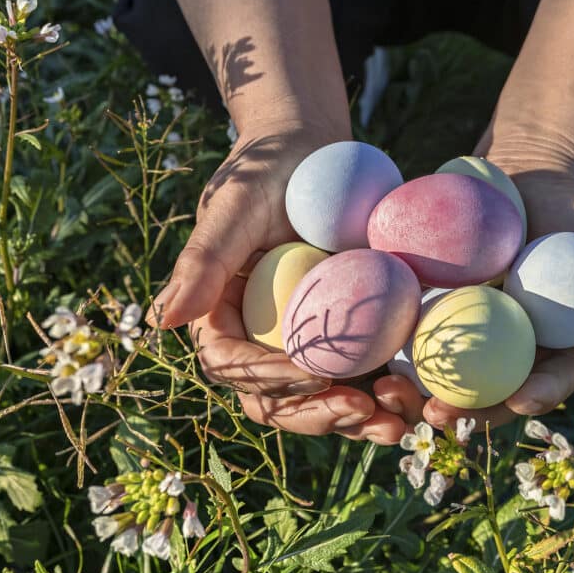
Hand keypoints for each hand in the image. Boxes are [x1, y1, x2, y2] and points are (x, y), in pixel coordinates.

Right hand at [145, 126, 411, 444]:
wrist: (314, 151)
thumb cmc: (267, 170)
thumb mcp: (233, 206)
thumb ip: (202, 261)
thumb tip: (160, 322)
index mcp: (222, 315)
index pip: (233, 365)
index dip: (269, 379)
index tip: (315, 376)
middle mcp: (259, 339)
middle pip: (278, 399)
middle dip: (319, 414)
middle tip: (364, 411)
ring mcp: (304, 343)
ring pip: (322, 400)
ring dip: (358, 420)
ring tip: (398, 421)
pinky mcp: (345, 338)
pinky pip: (361, 376)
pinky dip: (385, 393)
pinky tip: (412, 396)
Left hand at [373, 166, 573, 429]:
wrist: (524, 173)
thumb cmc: (573, 208)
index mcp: (554, 345)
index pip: (550, 380)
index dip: (538, 396)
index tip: (521, 401)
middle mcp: (509, 347)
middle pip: (489, 391)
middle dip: (466, 411)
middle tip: (441, 414)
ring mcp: (469, 329)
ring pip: (444, 372)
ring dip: (418, 390)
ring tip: (394, 394)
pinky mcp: (433, 306)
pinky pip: (411, 329)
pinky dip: (392, 344)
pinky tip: (371, 352)